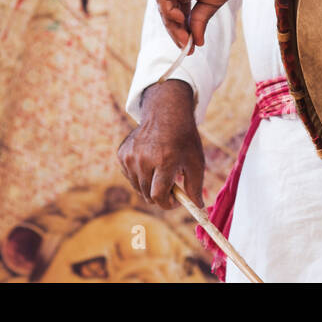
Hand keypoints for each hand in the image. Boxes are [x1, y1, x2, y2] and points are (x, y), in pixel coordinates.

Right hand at [117, 80, 204, 209]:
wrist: (166, 113)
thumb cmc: (184, 139)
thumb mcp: (196, 162)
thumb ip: (195, 187)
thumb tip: (199, 208)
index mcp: (164, 161)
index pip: (158, 196)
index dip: (168, 203)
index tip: (176, 200)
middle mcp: (143, 159)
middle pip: (148, 194)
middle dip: (161, 195)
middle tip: (171, 185)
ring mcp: (130, 156)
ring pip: (138, 187)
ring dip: (149, 186)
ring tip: (162, 171)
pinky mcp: (122, 154)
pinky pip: (130, 176)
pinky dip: (139, 175)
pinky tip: (150, 162)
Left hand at [156, 0, 245, 48]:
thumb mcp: (210, 3)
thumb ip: (199, 20)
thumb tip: (196, 43)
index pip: (175, 13)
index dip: (181, 31)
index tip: (189, 47)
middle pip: (167, 12)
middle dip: (176, 32)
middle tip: (185, 48)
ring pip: (163, 6)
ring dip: (173, 25)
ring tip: (184, 40)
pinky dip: (170, 11)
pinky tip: (181, 21)